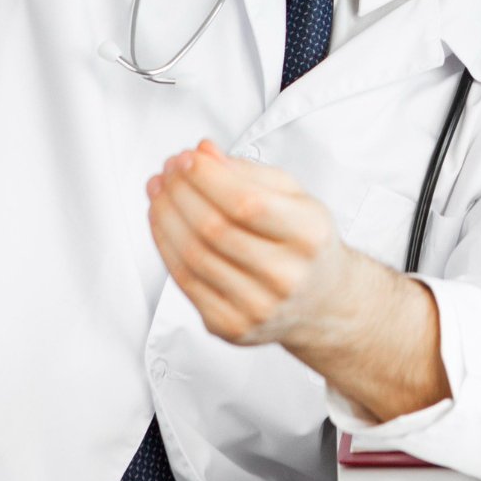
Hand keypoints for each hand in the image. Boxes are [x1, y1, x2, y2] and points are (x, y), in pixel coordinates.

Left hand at [146, 138, 450, 421]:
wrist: (322, 301)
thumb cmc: (304, 241)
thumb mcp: (292, 195)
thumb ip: (247, 170)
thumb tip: (202, 153)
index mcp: (308, 236)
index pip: (247, 204)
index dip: (208, 178)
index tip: (187, 157)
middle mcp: (287, 277)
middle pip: (214, 229)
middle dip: (181, 192)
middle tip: (168, 169)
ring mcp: (258, 307)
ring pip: (194, 256)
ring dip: (166, 215)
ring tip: (158, 189)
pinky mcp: (232, 327)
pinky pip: (185, 282)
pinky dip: (165, 246)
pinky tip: (161, 221)